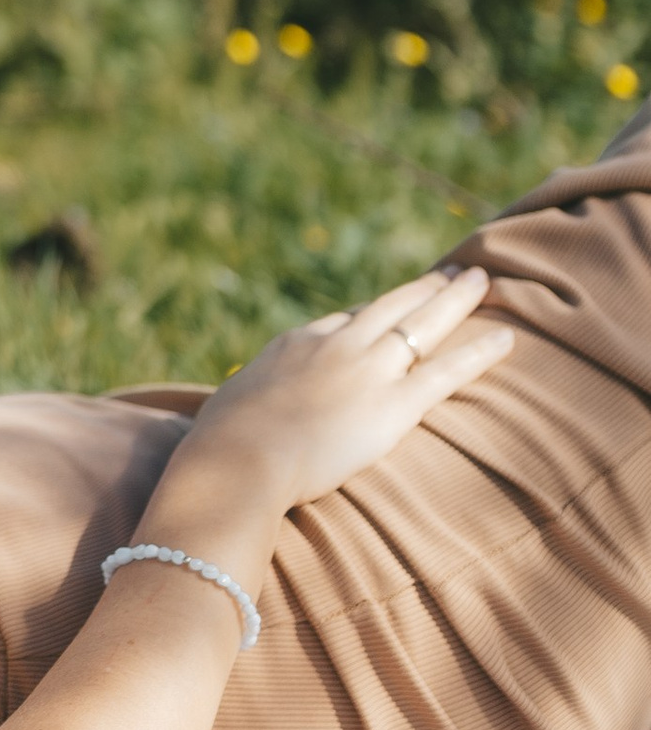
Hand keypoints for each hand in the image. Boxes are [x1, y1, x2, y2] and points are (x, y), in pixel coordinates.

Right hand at [173, 267, 513, 514]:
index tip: (393, 304)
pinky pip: (447, 371)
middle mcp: (337, 345)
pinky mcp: (394, 404)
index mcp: (295, 345)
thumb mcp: (230, 410)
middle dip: (423, 288)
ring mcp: (368, 370)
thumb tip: (235, 419)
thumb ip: (247, 407)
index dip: (374, 313)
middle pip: (390, 305)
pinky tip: (507, 338)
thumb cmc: (222, 444)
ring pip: (423, 323)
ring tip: (481, 280)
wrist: (240, 457)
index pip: (344, 321)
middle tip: (451, 271)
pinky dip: (479, 352)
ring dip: (456, 299)